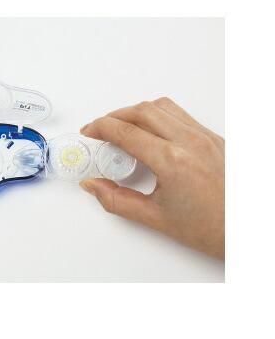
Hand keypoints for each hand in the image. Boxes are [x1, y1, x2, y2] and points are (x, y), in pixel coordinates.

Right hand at [80, 97, 223, 258]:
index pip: (126, 132)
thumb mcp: (156, 218)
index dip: (100, 128)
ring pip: (162, 107)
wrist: (250, 232)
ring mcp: (205, 137)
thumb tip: (93, 185)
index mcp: (173, 161)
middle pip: (142, 111)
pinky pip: (180, 114)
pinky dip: (158, 116)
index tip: (89, 132)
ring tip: (123, 127)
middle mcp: (190, 142)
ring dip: (136, 112)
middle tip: (100, 130)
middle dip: (114, 116)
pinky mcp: (215, 138)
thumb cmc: (213, 229)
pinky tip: (151, 132)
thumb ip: (117, 200)